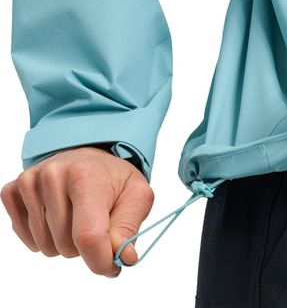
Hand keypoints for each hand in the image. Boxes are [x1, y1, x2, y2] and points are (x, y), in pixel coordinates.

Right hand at [0, 146, 153, 276]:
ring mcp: (30, 182)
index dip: (100, 260)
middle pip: (66, 245)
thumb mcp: (136, 195)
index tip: (112, 265)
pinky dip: (43, 237)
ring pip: (45, 247)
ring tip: (75, 216)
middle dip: (84, 247)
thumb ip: (130, 227)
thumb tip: (125, 257)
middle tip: (94, 222)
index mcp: (86, 174)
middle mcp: (53, 175)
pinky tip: (56, 215)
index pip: (88, 236)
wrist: (87, 158)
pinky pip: (26, 238)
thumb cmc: (112, 179)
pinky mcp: (13, 190)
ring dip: (64, 243)